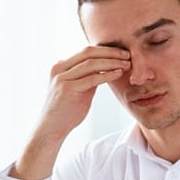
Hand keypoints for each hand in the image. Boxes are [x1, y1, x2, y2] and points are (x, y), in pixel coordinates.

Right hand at [11, 46, 130, 179]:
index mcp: (61, 66)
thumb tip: (106, 69)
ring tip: (127, 64)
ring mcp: (62, 78)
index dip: (106, 50)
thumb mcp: (78, 89)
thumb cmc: (66, 111)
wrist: (51, 129)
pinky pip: (92, 78)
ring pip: (91, 63)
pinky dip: (107, 75)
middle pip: (89, 52)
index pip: (86, 52)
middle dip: (111, 52)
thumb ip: (88, 78)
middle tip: (128, 55)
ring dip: (112, 62)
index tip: (122, 53)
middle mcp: (60, 68)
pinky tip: (118, 74)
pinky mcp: (67, 88)